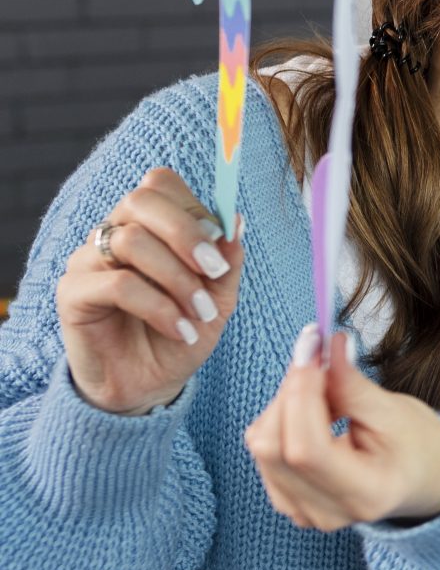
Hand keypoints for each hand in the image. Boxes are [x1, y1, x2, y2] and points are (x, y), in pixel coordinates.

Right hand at [56, 168, 244, 413]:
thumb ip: (227, 260)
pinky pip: (117, 284)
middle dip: (187, 233)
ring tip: (201, 314)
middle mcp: (113, 233)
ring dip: (177, 279)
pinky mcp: (72, 294)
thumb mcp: (219, 298)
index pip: (161, 184)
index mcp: (149, 225)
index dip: (196, 207)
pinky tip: (181, 330)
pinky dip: (158, 307)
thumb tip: (236, 220)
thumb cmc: (183, 331)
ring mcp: (88, 260)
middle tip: (216, 272)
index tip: (222, 247)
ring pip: (131, 241)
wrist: (151, 385)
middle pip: (142, 200)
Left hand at [244, 327, 439, 528]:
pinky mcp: (288, 502)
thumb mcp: (395, 411)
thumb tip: (324, 347)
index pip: (306, 448)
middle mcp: (327, 512)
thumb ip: (351, 384)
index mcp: (365, 493)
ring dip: (285, 403)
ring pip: (263, 446)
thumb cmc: (419, 447)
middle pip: (274, 446)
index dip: (301, 393)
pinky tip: (313, 412)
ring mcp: (303, 512)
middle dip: (290, 391)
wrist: (424, 481)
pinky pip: (264, 453)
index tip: (312, 347)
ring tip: (324, 389)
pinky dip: (281, 421)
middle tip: (317, 355)